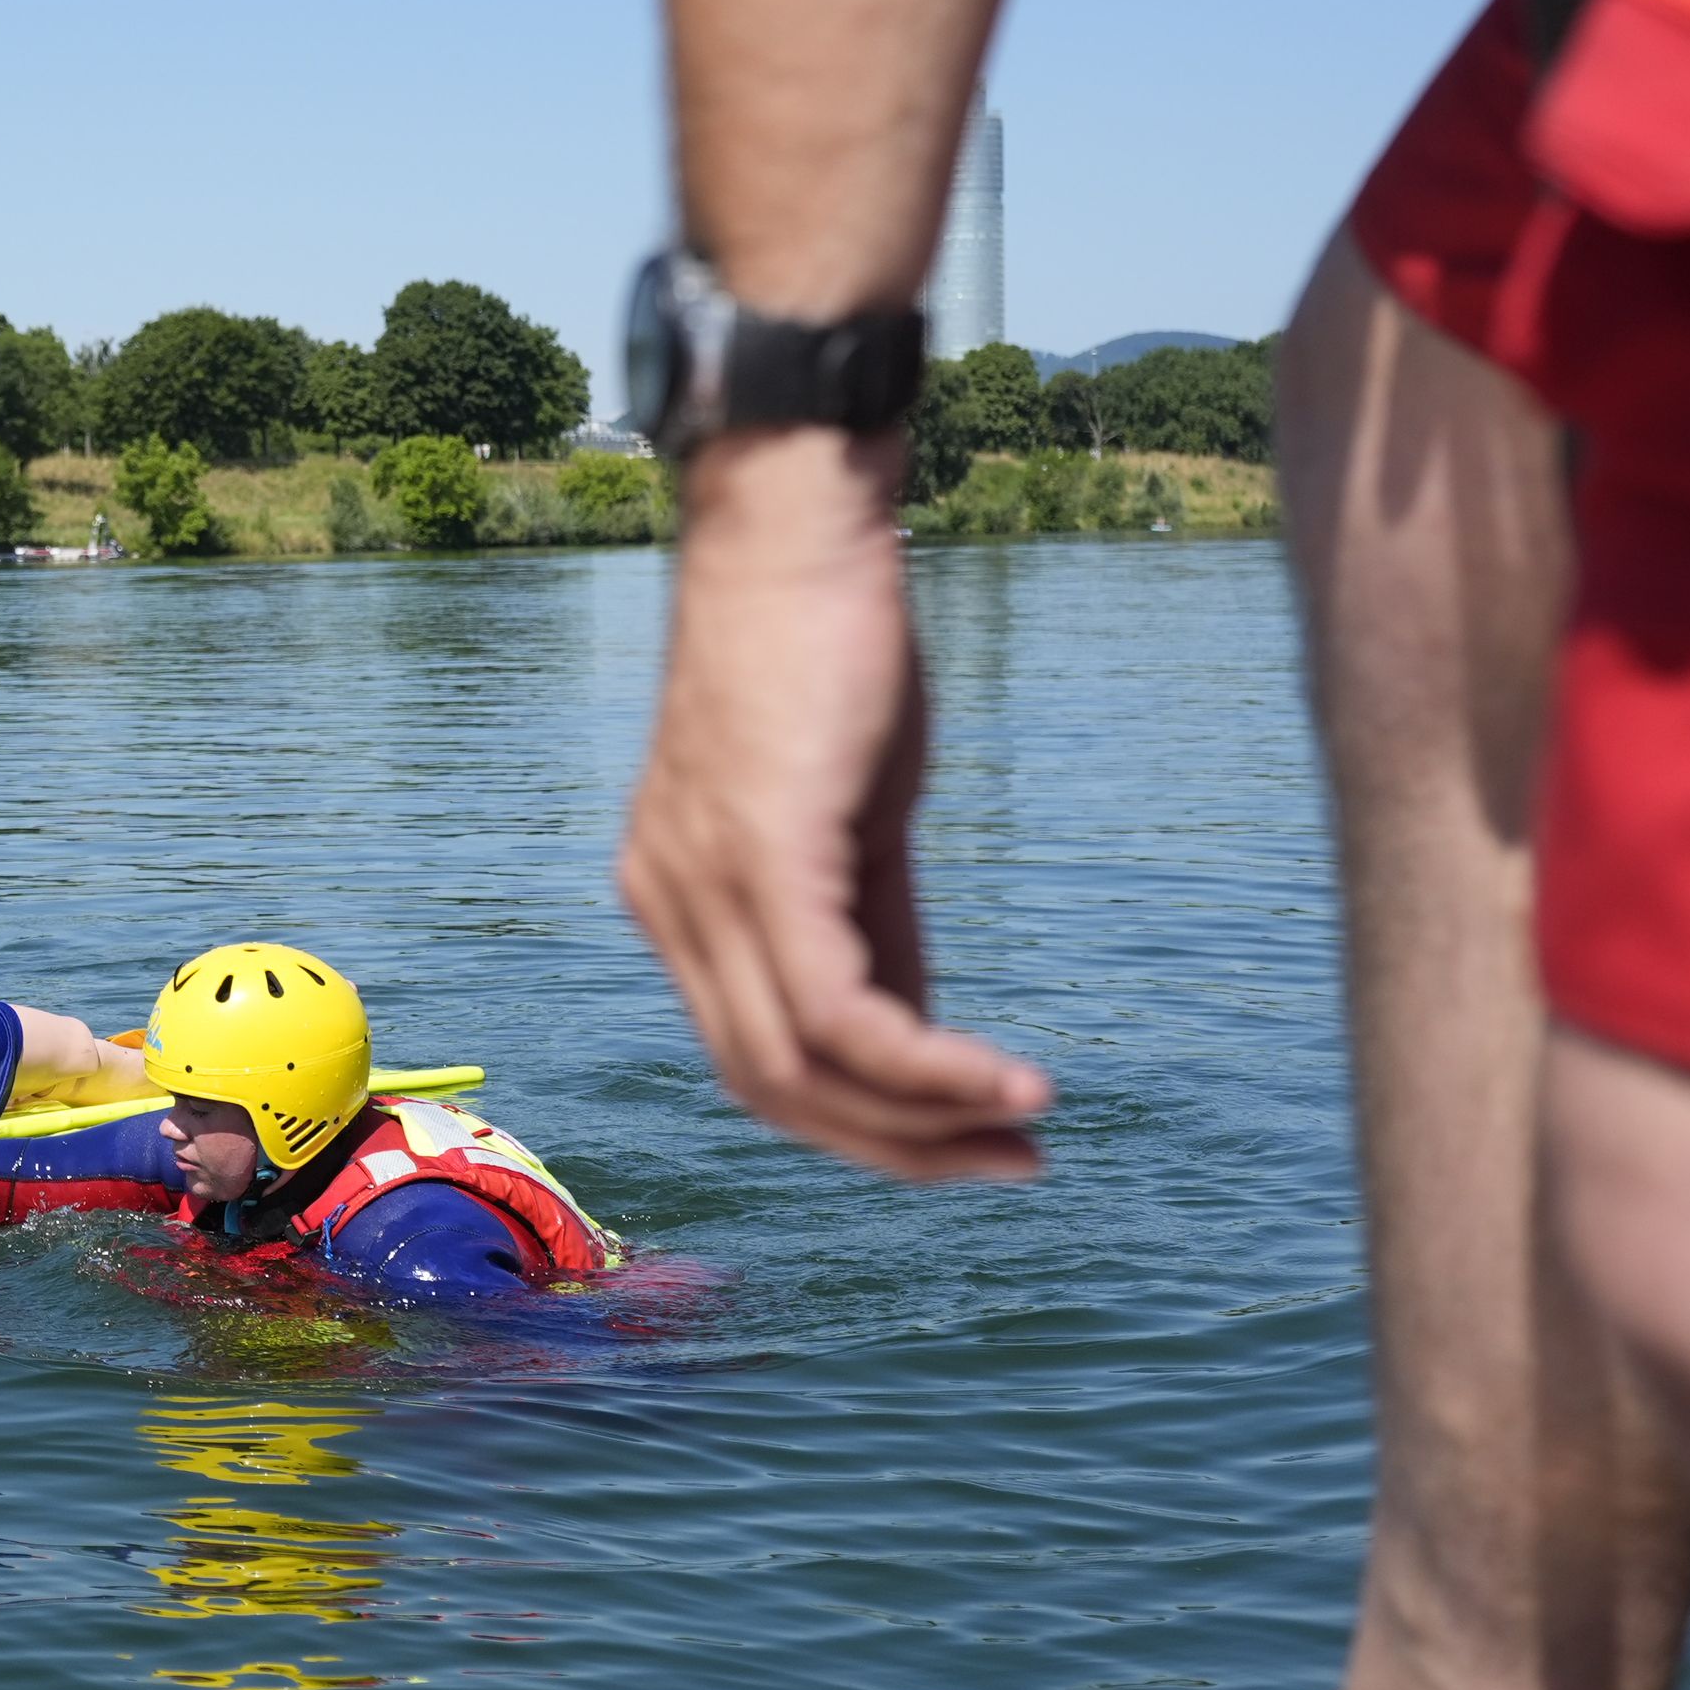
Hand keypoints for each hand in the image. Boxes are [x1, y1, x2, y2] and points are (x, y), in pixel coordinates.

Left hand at [618, 427, 1050, 1176]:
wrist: (797, 521)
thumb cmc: (831, 647)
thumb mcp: (852, 812)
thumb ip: (872, 923)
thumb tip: (917, 1034)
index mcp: (677, 897)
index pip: (753, 1056)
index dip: (856, 1120)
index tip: (965, 1139)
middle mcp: (666, 902)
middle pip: (766, 1085)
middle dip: (893, 1149)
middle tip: (1007, 1167)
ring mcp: (700, 883)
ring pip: (797, 1067)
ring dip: (920, 1124)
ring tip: (1023, 1137)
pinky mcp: (760, 854)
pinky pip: (836, 1014)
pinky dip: (925, 1067)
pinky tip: (1004, 1082)